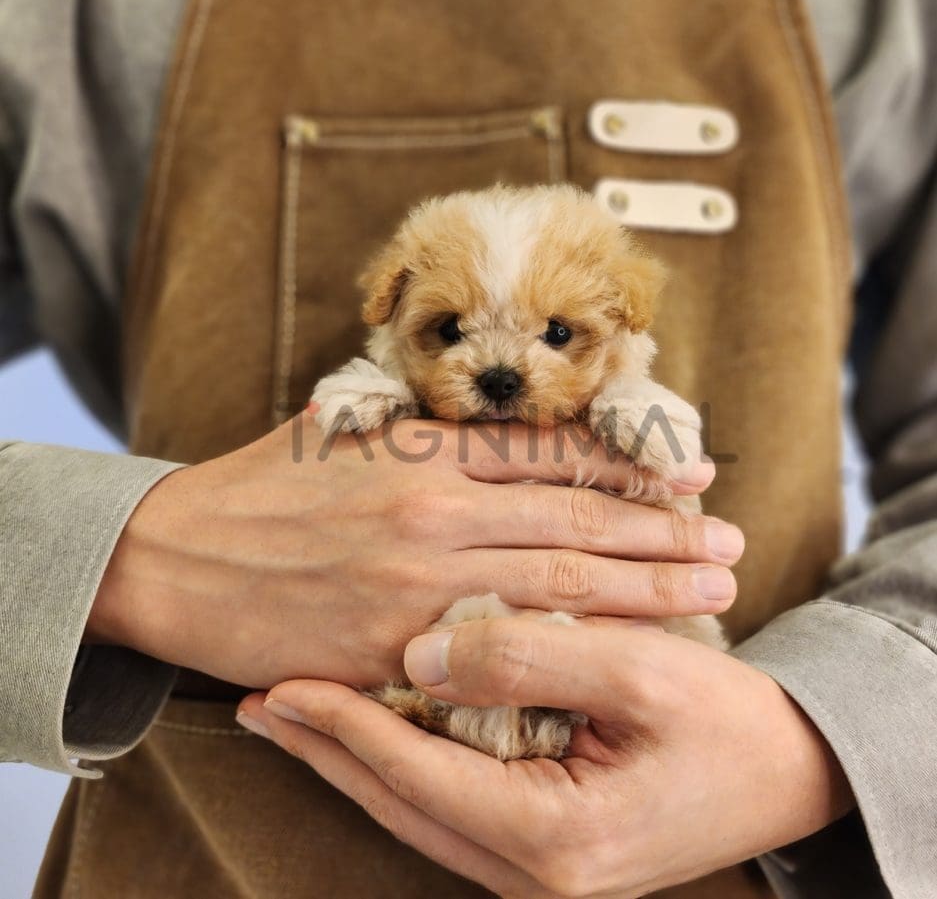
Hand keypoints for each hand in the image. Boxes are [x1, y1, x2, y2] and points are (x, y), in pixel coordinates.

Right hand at [85, 408, 739, 689]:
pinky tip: (618, 655)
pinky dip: (567, 649)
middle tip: (731, 547)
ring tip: (709, 594)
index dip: (630, 462)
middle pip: (575, 521)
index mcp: (422, 453)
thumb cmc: (258, 488)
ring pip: (557, 585)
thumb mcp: (344, 434)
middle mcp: (431, 513)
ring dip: (644, 590)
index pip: (552, 453)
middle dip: (664, 536)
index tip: (692, 473)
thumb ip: (424, 435)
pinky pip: (500, 651)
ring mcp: (416, 586)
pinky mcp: (393, 652)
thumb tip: (495, 434)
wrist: (171, 559)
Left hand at [238, 619, 853, 897]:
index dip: (346, 725)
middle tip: (259, 699)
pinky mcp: (543, 850)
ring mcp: (537, 872)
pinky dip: (403, 765)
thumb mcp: (638, 672)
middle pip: (399, 804)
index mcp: (555, 841)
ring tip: (295, 713)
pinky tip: (374, 729)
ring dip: (355, 758)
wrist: (788, 775)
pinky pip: (449, 807)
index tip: (283, 681)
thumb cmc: (725, 721)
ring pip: (415, 811)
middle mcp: (534, 875)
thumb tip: (424, 651)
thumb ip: (530, 656)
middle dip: (326, 748)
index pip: (417, 777)